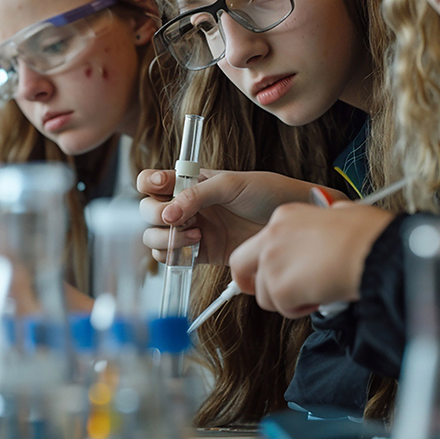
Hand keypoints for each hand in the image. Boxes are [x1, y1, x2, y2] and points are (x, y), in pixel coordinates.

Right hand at [137, 169, 343, 264]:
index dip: (149, 183)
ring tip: (194, 235)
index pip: (154, 181)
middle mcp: (186, 205)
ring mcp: (192, 229)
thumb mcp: (232, 183)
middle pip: (149, 211)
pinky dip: (174, 255)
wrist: (290, 220)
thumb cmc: (267, 192)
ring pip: (156, 236)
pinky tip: (197, 246)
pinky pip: (172, 257)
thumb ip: (198, 194)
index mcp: (190, 182)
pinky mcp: (201, 253)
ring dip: (166, 237)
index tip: (161, 186)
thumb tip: (170, 212)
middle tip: (177, 218)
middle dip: (157, 215)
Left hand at [229, 201, 395, 318]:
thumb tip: (336, 216)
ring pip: (263, 293)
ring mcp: (272, 262)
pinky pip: (282, 308)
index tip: (284, 270)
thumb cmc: (366, 234)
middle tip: (274, 291)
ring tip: (315, 291)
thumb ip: (327, 217)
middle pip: (241, 264)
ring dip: (287, 299)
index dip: (271, 261)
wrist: (372, 251)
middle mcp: (271, 236)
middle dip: (252, 282)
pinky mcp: (279, 287)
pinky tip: (319, 297)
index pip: (261, 243)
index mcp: (284, 216)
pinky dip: (300, 309)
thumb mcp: (341, 213)